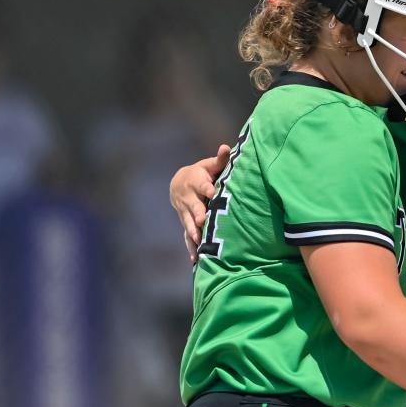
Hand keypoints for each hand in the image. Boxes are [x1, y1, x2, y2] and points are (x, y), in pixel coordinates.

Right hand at [170, 144, 230, 262]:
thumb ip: (220, 159)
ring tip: (199, 242)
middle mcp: (189, 198)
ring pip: (189, 223)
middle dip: (198, 213)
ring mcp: (186, 213)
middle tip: (202, 220)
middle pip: (194, 206)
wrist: (180, 184)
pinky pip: (187, 236)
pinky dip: (191, 248)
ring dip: (193, 232)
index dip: (208, 188)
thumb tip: (226, 146)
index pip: (202, 185)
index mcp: (197, 182)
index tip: (213, 192)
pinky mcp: (186, 223)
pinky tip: (195, 260)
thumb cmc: (203, 173)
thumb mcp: (209, 165)